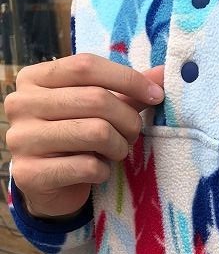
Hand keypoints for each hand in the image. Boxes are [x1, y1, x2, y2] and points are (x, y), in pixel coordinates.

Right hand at [5, 53, 164, 220]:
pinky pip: (89, 167)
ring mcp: (22, 139)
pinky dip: (104, 171)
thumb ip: (126, 91)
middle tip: (132, 135)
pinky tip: (97, 172)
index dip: (128, 79)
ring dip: (119, 147)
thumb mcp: (98, 111)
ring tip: (115, 152)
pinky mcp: (30, 173)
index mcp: (35, 79)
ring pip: (97, 132)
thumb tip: (163, 73)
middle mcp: (21, 104)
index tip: (156, 96)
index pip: (86, 65)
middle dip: (128, 120)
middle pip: (97, 99)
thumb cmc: (77, 141)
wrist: (48, 187)